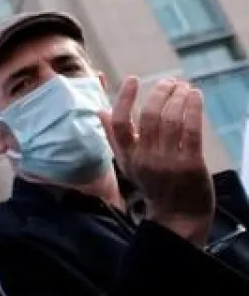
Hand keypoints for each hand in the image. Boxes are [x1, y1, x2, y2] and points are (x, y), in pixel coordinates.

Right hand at [101, 77, 214, 247]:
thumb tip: (100, 111)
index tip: (133, 80)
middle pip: (150, 117)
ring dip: (178, 97)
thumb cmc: (153, 185)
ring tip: (183, 86)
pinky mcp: (191, 164)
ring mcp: (169, 161)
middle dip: (160, 93)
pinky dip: (193, 110)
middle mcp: (146, 158)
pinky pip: (191, 131)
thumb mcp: (128, 164)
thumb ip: (115, 137)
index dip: (125, 99)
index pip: (120, 124)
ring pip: (171, 121)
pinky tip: (195, 97)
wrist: (179, 215)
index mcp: (128, 156)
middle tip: (168, 81)